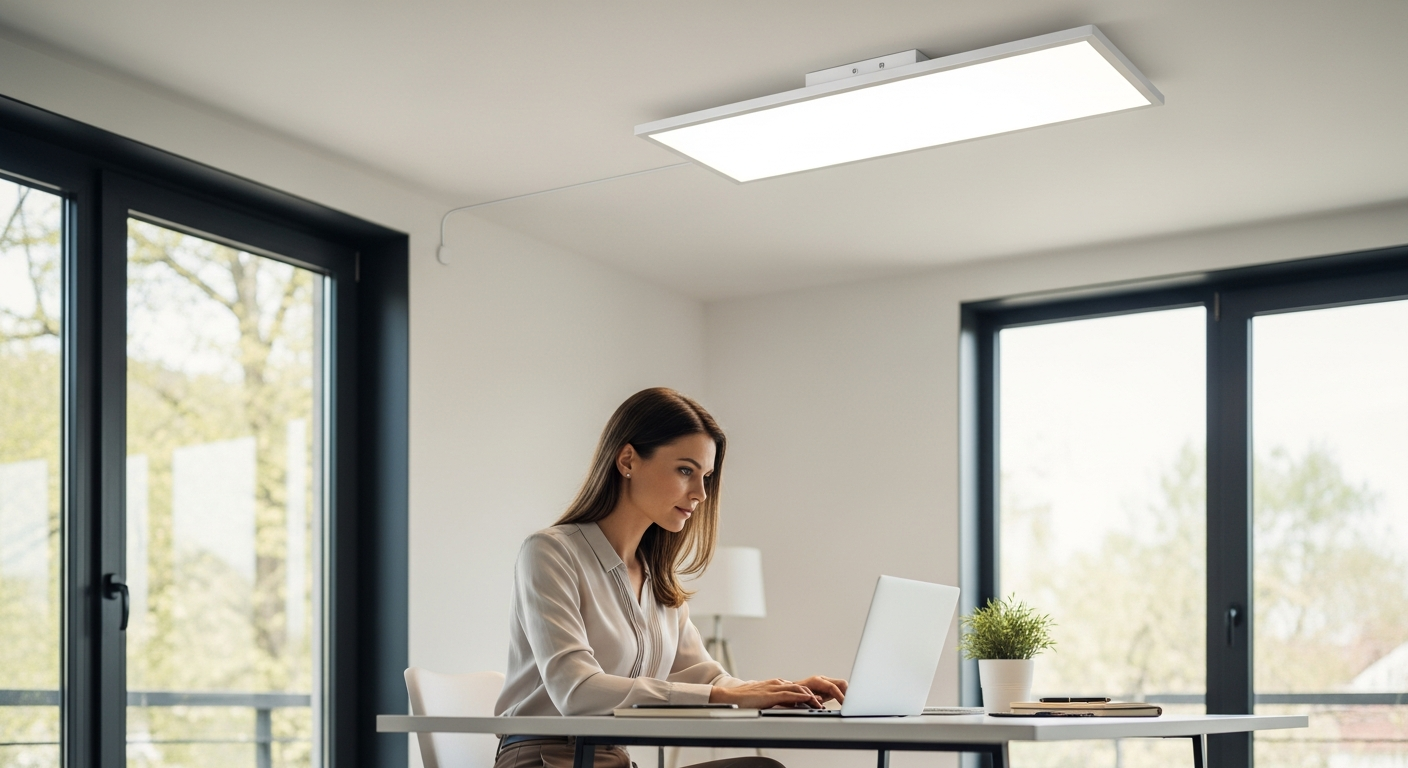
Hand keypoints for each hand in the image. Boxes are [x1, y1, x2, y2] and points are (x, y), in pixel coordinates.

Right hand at [709, 679, 823, 708]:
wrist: (730, 697)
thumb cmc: (744, 700)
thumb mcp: (764, 699)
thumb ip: (776, 701)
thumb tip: (787, 707)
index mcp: (774, 684)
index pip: (796, 687)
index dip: (808, 694)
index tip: (817, 700)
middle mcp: (776, 683)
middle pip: (800, 687)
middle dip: (813, 695)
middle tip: (822, 703)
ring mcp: (774, 687)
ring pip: (798, 690)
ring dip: (811, 697)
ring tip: (819, 705)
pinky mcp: (771, 694)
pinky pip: (790, 695)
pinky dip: (801, 698)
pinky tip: (809, 701)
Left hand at [793, 675, 846, 705]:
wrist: (790, 690)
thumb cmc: (794, 694)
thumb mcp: (801, 698)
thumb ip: (811, 699)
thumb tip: (820, 700)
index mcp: (816, 681)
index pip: (832, 687)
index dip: (840, 696)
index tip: (846, 704)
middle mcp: (823, 680)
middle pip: (841, 683)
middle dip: (848, 694)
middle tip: (851, 705)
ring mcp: (826, 683)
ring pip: (843, 686)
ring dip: (847, 695)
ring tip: (850, 705)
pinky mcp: (828, 688)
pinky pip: (840, 690)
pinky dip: (844, 696)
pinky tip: (846, 704)